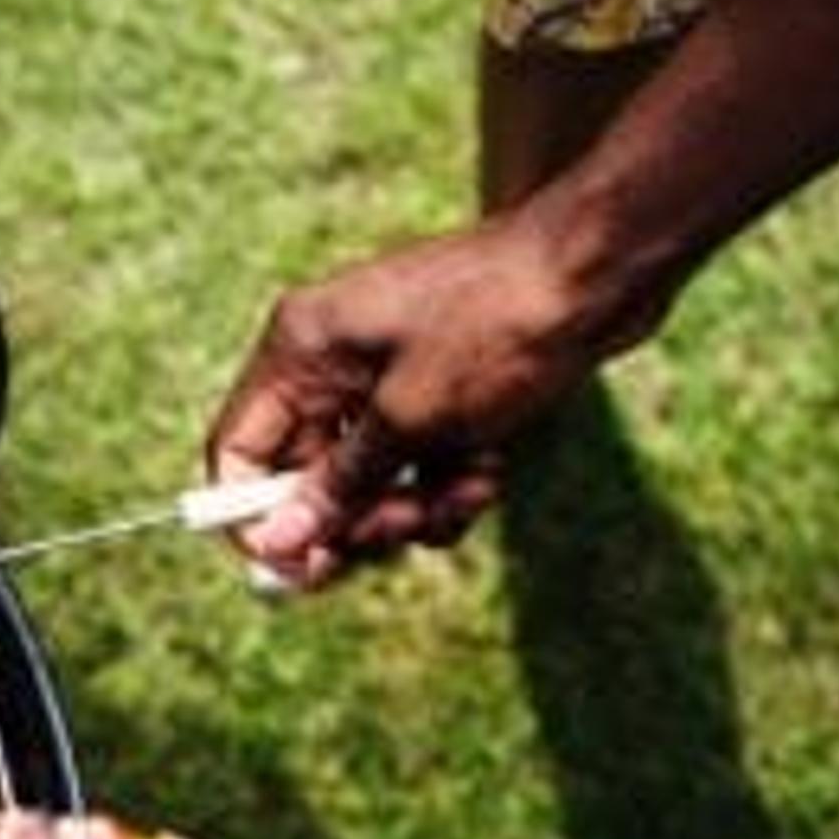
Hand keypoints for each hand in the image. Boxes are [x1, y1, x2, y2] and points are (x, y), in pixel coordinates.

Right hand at [203, 210, 631, 589]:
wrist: (600, 272)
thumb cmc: (496, 329)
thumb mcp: (410, 420)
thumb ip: (336, 487)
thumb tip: (274, 544)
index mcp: (299, 350)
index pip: (238, 453)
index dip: (257, 518)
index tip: (302, 566)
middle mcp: (328, 363)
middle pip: (303, 477)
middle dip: (354, 517)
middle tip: (403, 528)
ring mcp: (382, 376)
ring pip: (367, 481)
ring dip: (411, 506)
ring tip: (468, 492)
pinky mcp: (433, 391)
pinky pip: (412, 466)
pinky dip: (444, 483)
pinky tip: (488, 472)